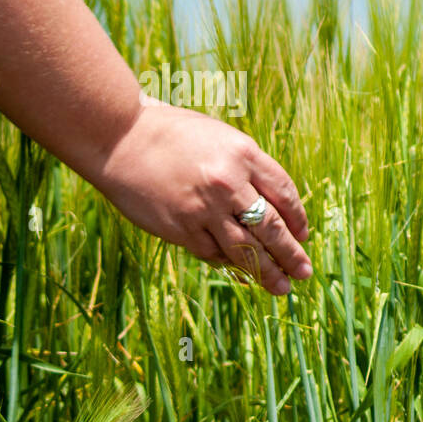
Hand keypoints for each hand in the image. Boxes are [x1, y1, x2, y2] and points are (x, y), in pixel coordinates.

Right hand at [94, 102, 311, 294]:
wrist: (118, 137)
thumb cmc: (172, 134)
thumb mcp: (220, 139)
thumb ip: (247, 169)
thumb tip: (274, 206)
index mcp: (244, 154)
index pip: (285, 193)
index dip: (298, 219)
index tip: (304, 235)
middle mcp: (229, 183)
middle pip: (271, 227)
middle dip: (291, 254)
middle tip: (304, 273)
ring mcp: (204, 208)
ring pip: (245, 249)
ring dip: (267, 272)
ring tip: (282, 287)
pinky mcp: (180, 228)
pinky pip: (213, 253)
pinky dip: (230, 264)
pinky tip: (242, 272)